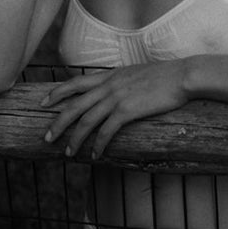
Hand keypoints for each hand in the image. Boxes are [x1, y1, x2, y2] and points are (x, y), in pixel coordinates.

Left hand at [41, 62, 189, 158]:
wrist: (183, 75)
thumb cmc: (165, 76)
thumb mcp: (137, 73)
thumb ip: (122, 81)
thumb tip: (115, 91)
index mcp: (110, 75)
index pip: (76, 82)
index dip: (57, 92)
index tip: (44, 102)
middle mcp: (109, 85)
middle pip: (74, 104)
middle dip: (57, 122)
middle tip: (46, 138)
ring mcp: (117, 97)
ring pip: (86, 120)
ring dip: (75, 139)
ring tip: (68, 153)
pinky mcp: (128, 110)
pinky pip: (107, 131)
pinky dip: (98, 144)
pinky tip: (95, 155)